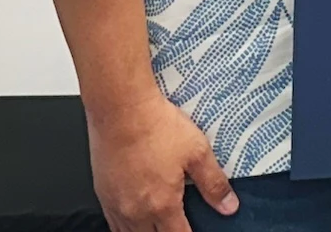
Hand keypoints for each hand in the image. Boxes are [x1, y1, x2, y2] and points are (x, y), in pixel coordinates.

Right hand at [86, 94, 234, 231]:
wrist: (121, 110)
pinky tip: (134, 215)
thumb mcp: (197, 152)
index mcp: (161, 205)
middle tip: (176, 224)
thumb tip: (228, 205)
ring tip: (158, 224)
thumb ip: (213, 183)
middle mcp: (135, 211)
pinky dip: (125, 225)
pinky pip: (112, 221)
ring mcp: (116, 204)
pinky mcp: (102, 193)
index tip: (194, 231)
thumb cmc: (156, 126)